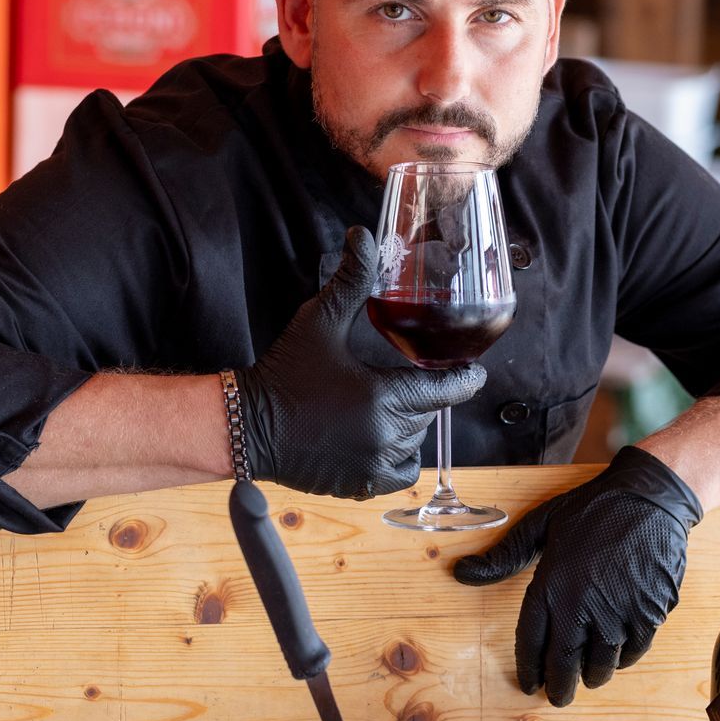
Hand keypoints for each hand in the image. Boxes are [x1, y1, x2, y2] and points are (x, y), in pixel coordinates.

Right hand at [235, 226, 483, 499]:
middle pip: (428, 414)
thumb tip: (363, 235)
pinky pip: (399, 472)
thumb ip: (350, 281)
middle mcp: (384, 435)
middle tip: (405, 381)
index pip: (447, 391)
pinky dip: (397, 456)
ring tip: (385, 406)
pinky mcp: (360, 485)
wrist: (246, 424)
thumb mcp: (319, 322)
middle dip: (421, 397)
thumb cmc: (284, 372)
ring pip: (415, 442)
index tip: (473, 372)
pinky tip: (380, 437)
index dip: (464, 379)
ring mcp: (373, 464)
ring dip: (408, 426)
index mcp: (383, 397)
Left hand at [453, 446, 703, 705]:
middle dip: (559, 687)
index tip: (530, 684)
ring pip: (601, 665)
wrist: (650, 498)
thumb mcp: (541, 525)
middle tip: (557, 697)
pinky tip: (617, 654)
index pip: (532, 644)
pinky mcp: (650, 614)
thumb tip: (461, 572)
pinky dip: (622, 659)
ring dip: (592, 675)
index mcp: (550, 586)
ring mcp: (619, 614)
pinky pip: (633, 652)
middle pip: (566, 665)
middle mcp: (583, 607)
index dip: (529, 670)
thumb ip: (503, 556)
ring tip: (587, 676)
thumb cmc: (593, 510)